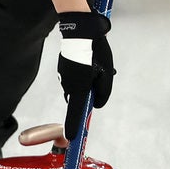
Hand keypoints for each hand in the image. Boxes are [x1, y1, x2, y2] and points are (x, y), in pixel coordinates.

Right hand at [55, 11, 113, 141]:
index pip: (76, 113)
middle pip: (78, 99)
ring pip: (76, 87)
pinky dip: (79, 73)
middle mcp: (68, 85)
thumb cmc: (95, 52)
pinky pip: (72, 77)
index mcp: (80, 89)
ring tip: (95, 65)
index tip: (71, 138)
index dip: (74, 127)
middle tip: (99, 77)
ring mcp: (63, 77)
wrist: (80, 30)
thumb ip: (103, 93)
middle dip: (88, 94)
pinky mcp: (62, 68)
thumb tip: (98, 103)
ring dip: (84, 82)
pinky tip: (86, 60)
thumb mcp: (106, 74)